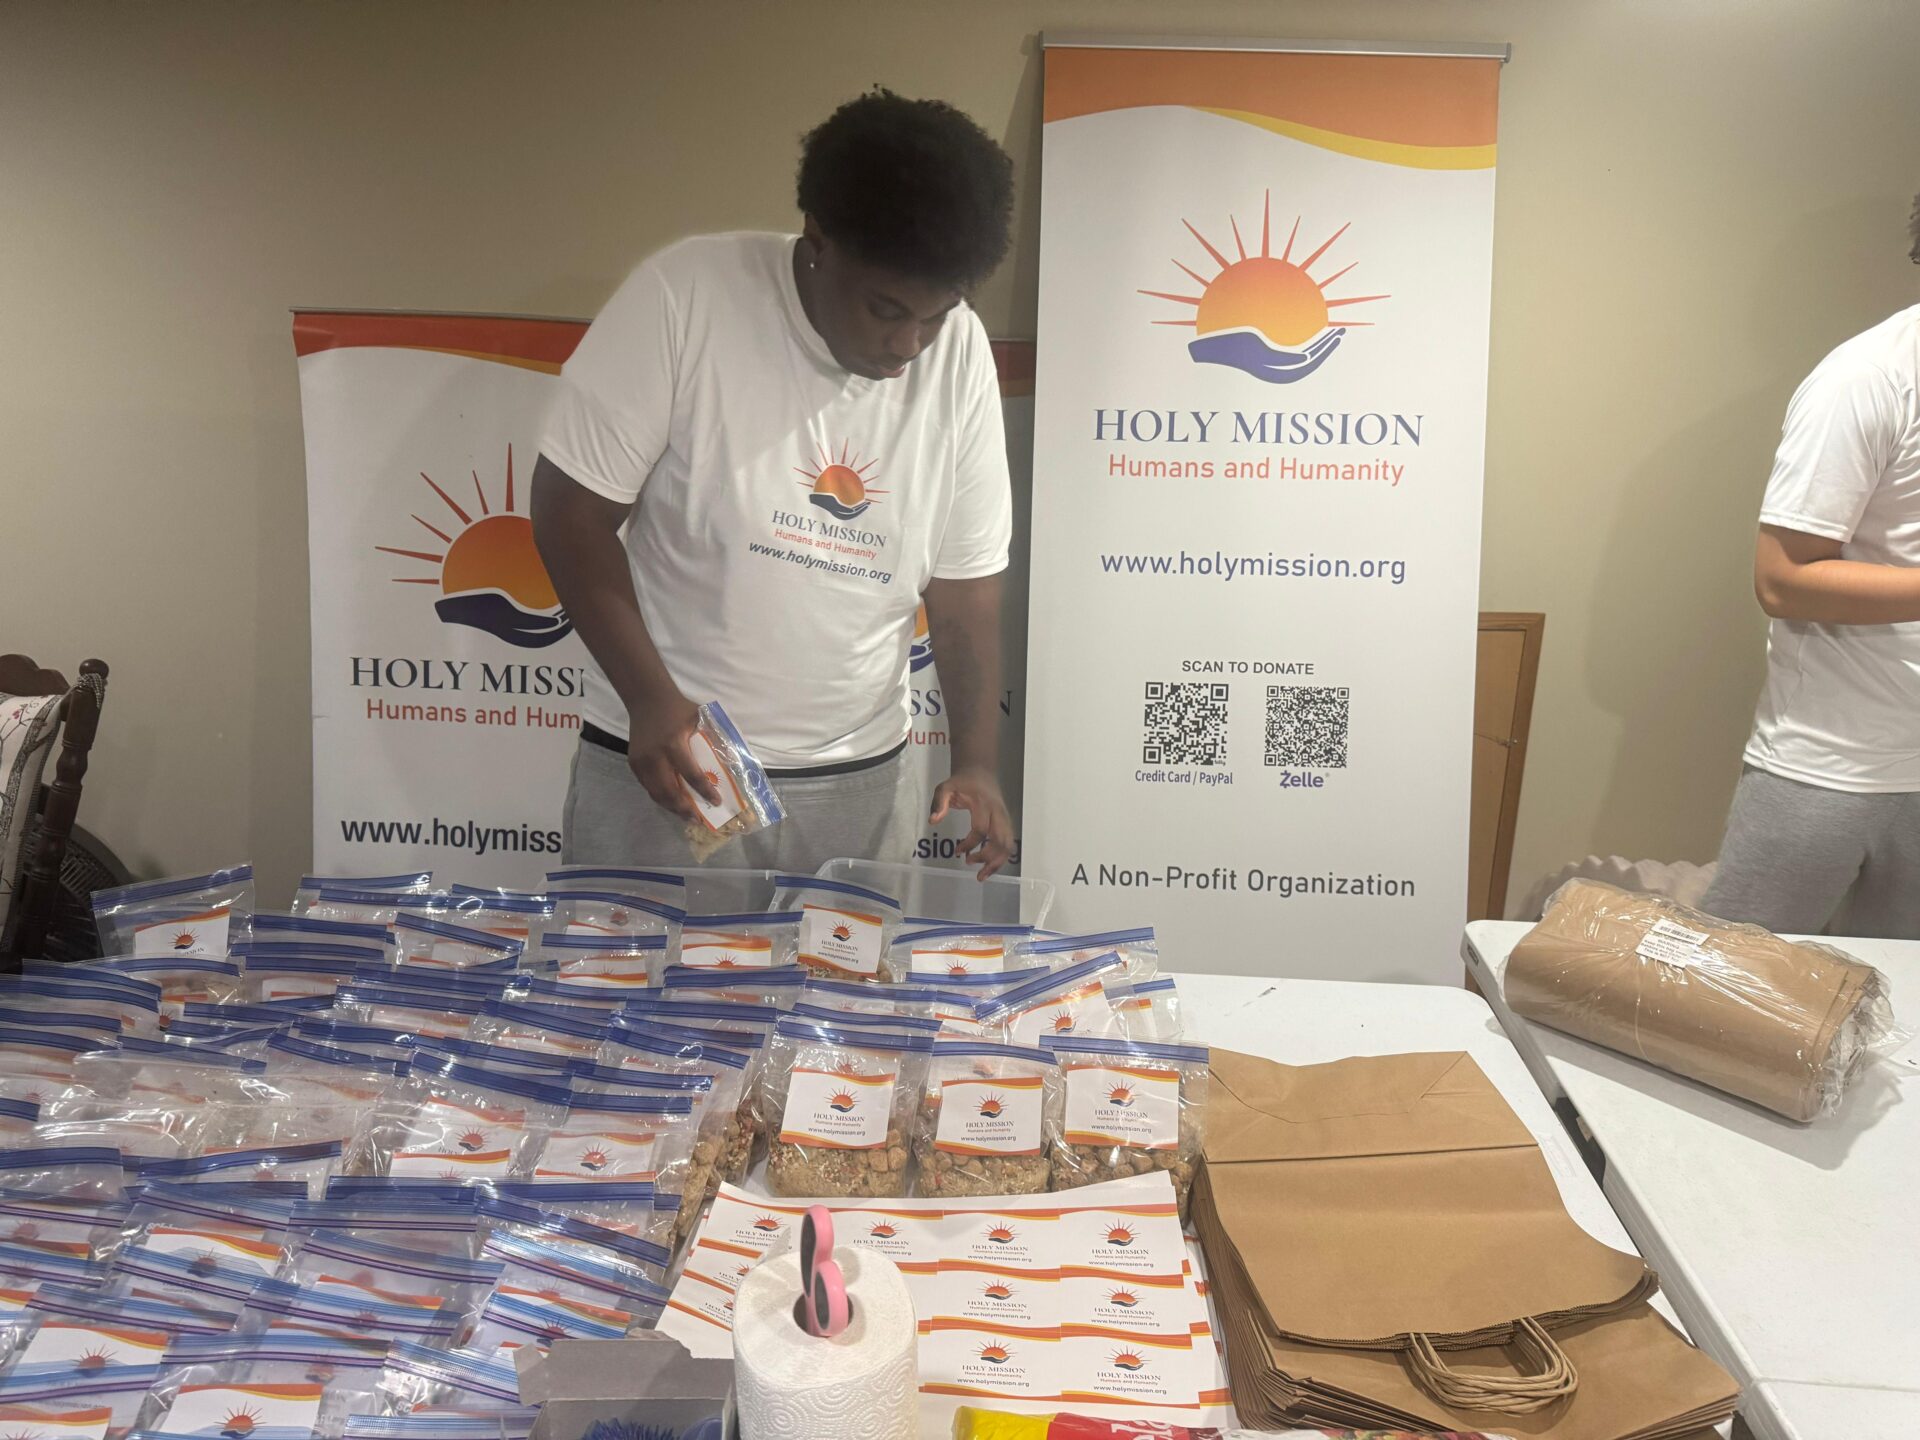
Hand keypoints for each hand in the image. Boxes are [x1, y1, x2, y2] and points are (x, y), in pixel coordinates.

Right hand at [626, 690, 719, 822]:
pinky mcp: (634, 764)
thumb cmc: (677, 709)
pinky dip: (661, 797)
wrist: (646, 699)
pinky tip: (672, 803)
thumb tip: (731, 762)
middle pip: (670, 791)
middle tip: (698, 819)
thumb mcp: (699, 718)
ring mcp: (641, 762)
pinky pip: (648, 787)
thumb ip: (712, 739)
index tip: (715, 802)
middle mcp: (655, 757)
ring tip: (686, 816)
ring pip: (656, 793)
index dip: (704, 791)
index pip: (691, 775)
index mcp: (673, 744)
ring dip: (672, 807)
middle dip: (685, 808)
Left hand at [929, 767, 1014, 878]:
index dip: (969, 844)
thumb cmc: (961, 781)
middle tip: (970, 865)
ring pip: (1007, 844)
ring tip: (982, 876)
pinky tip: (989, 866)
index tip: (957, 852)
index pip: (981, 829)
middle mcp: (998, 813)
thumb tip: (933, 822)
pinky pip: (1008, 843)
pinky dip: (1000, 858)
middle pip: (1000, 840)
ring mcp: (1005, 818)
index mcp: (984, 804)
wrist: (980, 771)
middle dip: (988, 858)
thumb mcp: (945, 787)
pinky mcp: (1006, 823)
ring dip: (997, 862)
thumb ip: (938, 803)